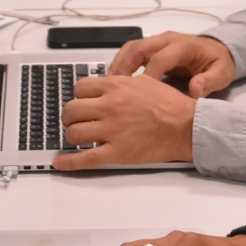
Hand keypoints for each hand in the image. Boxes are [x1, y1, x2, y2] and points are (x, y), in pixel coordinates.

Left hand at [55, 74, 195, 169]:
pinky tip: (59, 163)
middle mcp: (109, 106)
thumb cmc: (169, 105)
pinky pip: (85, 158)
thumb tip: (104, 85)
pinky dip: (69, 162)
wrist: (185, 126)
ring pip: (73, 133)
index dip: (78, 97)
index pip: (79, 88)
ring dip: (73, 136)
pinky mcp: (116, 152)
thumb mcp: (142, 82)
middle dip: (71, 117)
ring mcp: (111, 130)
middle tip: (77, 121)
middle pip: (71, 110)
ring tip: (79, 137)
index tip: (82, 102)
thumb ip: (119, 83)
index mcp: (115, 87)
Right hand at [107, 31, 235, 96]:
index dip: (149, 75)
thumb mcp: (222, 73)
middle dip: (126, 66)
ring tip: (109, 83)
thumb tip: (195, 89)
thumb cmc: (218, 63)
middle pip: (140, 47)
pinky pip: (132, 51)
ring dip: (119, 63)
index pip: (161, 58)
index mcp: (184, 45)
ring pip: (132, 47)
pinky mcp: (152, 46)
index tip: (141, 94)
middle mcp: (168, 39)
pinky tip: (115, 80)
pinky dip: (121, 63)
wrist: (218, 49)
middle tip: (115, 86)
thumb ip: (210, 81)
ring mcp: (158, 41)